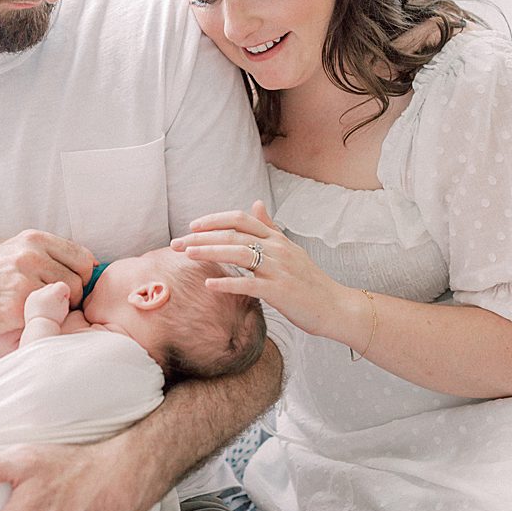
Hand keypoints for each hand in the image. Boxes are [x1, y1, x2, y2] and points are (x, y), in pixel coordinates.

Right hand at [0, 231, 95, 345]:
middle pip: (80, 280)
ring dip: (58, 310)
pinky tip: (23, 321)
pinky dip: (40, 322)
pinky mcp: (17, 305)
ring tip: (34, 312)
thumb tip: (89, 267)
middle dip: (71, 296)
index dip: (80, 277)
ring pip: (69, 299)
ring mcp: (24, 278)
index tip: (66, 289)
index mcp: (33, 239)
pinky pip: (49, 316)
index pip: (83, 258)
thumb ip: (48, 256)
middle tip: (48, 305)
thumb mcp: (14, 253)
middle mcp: (31, 254)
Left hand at [171, 200, 345, 337]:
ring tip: (186, 255)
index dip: (214, 219)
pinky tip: (208, 284)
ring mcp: (279, 269)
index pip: (241, 219)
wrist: (335, 307)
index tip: (192, 226)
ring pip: (238, 254)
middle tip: (175, 243)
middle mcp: (277, 249)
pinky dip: (227, 283)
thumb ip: (270, 228)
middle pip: (233, 234)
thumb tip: (256, 203)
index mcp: (277, 239)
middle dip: (201, 237)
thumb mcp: (290, 250)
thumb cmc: (310, 282)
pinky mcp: (280, 291)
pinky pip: (249, 285)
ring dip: (209, 252)